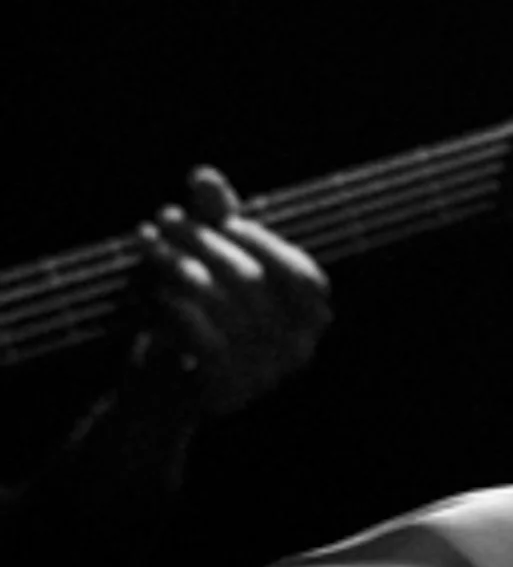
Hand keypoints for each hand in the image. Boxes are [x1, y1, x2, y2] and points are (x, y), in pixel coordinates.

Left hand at [133, 168, 332, 419]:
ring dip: (178, 265)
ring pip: (222, 305)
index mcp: (312, 322)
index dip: (266, 243)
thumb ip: (218, 218)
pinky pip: (203, 339)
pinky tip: (150, 291)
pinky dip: (176, 310)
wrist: (162, 390)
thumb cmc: (198, 315)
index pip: (302, 275)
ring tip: (146, 242)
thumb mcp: (213, 261)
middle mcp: (298, 351)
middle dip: (206, 241)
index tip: (226, 221)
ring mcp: (265, 375)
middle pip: (253, 282)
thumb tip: (202, 174)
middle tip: (166, 215)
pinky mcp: (227, 392)